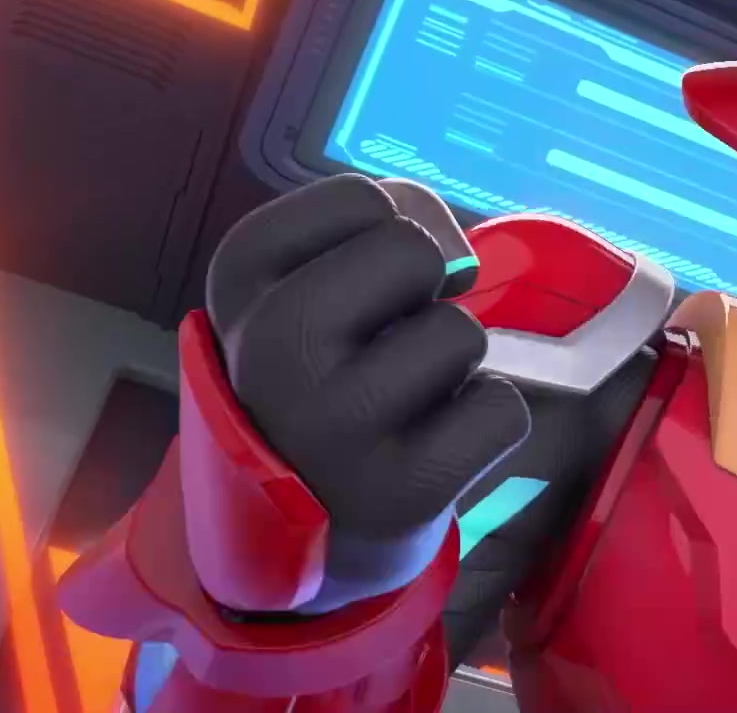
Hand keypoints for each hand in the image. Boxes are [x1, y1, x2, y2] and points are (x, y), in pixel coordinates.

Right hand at [206, 174, 530, 603]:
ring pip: (459, 333)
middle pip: (411, 250)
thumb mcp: (308, 285)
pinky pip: (499, 409)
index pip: (357, 199)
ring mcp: (329, 428)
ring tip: (402, 406)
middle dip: (426, 287)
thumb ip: (379, 225)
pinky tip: (431, 450)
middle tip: (390, 342)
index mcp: (237, 285)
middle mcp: (267, 352)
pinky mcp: (394, 494)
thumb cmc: (323, 380)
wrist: (296, 536)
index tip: (357, 287)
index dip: (386, 232)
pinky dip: (487, 422)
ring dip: (454, 363)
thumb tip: (455, 253)